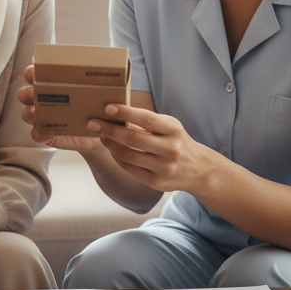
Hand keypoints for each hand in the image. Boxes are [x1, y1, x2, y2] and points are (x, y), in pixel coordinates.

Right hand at [18, 65, 108, 153]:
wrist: (103, 129)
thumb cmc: (98, 105)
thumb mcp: (102, 91)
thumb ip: (105, 80)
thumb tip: (121, 68)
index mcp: (52, 84)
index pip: (33, 74)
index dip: (31, 72)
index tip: (35, 73)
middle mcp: (43, 99)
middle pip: (25, 93)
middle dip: (28, 93)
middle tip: (37, 93)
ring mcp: (43, 117)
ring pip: (26, 113)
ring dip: (30, 112)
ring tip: (37, 112)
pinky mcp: (47, 134)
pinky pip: (36, 133)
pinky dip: (39, 132)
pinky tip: (46, 131)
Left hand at [89, 104, 211, 193]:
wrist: (198, 169)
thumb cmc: (176, 141)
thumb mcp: (168, 126)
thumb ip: (146, 122)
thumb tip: (116, 114)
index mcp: (173, 130)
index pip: (146, 119)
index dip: (125, 112)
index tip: (107, 108)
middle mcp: (170, 149)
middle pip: (133, 138)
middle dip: (109, 130)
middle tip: (92, 123)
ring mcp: (163, 167)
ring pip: (128, 155)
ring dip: (110, 145)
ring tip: (101, 136)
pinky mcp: (156, 182)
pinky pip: (129, 169)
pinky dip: (117, 158)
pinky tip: (112, 150)